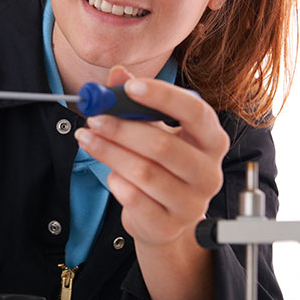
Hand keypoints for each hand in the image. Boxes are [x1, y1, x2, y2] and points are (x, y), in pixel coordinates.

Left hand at [74, 66, 228, 248]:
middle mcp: (208, 172)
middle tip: (94, 117)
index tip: (129, 86)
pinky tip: (111, 174)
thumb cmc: (162, 167)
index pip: (195, 112)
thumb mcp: (154, 129)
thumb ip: (136, 101)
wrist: (165, 219)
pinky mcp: (169, 226)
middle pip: (163, 146)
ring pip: (144, 173)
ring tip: (87, 139)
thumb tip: (116, 73)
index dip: (163, 96)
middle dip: (122, 129)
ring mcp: (192, 203)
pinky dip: (116, 183)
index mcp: (212, 140)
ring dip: (109, 152)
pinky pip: (134, 200)